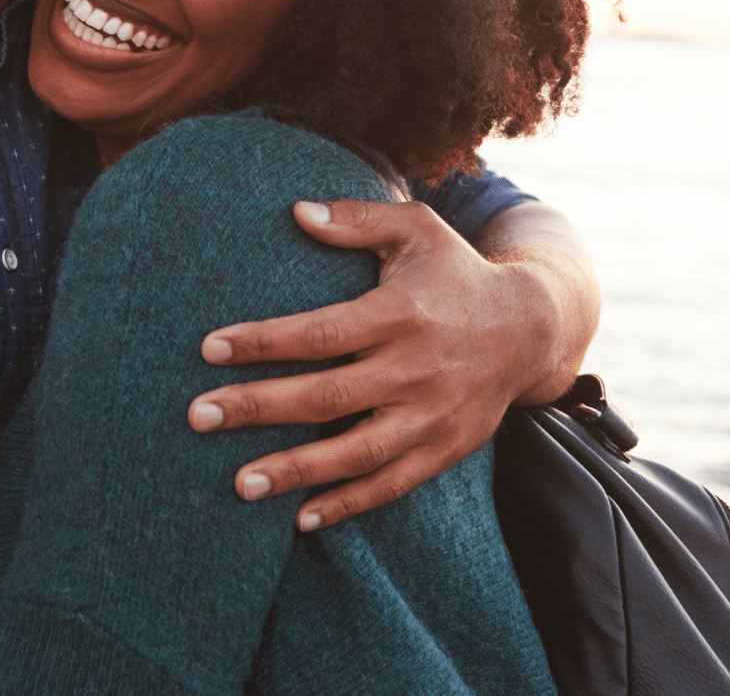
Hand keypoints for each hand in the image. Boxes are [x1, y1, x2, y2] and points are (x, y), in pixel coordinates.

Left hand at [186, 199, 590, 531]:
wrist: (531, 328)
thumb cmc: (456, 272)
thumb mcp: (417, 230)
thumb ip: (357, 219)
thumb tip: (296, 211)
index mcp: (399, 314)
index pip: (320, 334)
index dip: (262, 342)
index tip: (208, 349)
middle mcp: (415, 369)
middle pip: (325, 396)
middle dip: (257, 408)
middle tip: (198, 417)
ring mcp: (431, 415)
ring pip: (355, 452)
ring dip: (295, 471)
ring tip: (239, 483)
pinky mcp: (444, 448)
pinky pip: (391, 484)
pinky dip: (348, 504)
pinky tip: (300, 518)